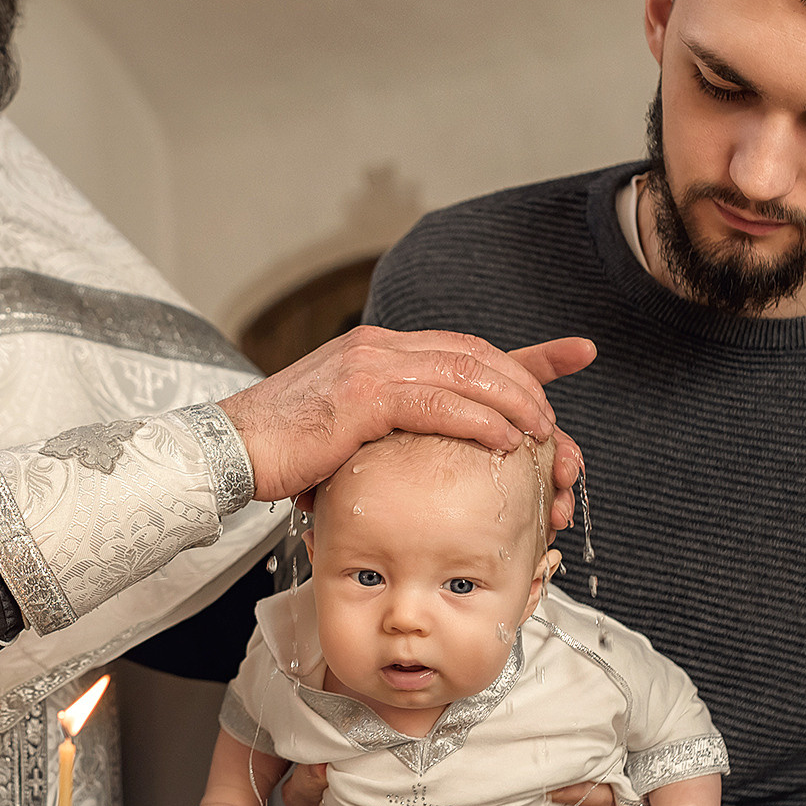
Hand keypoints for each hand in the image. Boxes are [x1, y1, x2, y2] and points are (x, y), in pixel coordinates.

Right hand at [218, 328, 593, 527]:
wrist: (226, 450)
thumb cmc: (281, 451)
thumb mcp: (344, 432)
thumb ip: (383, 429)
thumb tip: (416, 458)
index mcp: (379, 351)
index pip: (466, 346)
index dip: (528, 355)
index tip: (580, 353)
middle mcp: (380, 348)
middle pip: (476, 356)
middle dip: (527, 385)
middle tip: (556, 423)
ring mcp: (371, 367)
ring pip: (465, 375)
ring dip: (513, 404)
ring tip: (544, 434)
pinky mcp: (361, 398)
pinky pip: (436, 405)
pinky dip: (478, 420)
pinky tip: (505, 440)